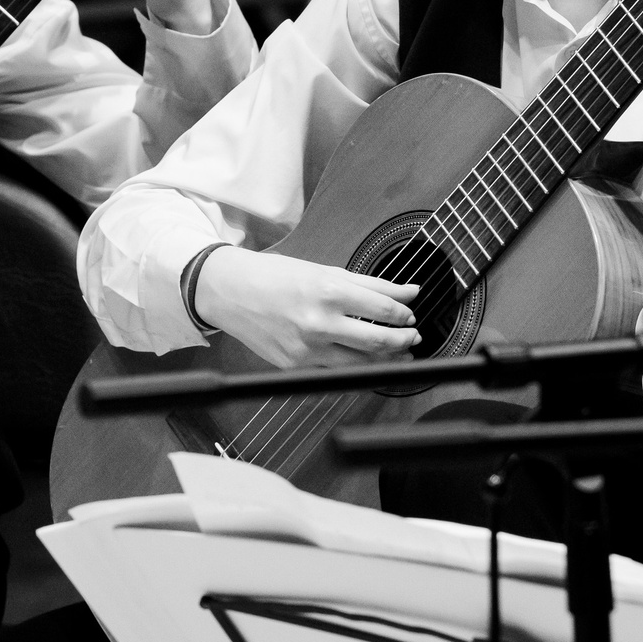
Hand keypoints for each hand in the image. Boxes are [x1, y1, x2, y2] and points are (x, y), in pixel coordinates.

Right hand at [192, 248, 419, 367]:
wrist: (229, 291)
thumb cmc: (274, 277)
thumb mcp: (325, 270)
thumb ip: (372, 284)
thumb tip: (409, 292)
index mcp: (329, 291)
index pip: (384, 310)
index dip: (405, 316)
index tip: (411, 316)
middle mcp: (319, 323)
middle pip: (379, 342)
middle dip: (404, 342)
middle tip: (413, 338)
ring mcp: (306, 349)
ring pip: (360, 364)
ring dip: (386, 361)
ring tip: (397, 353)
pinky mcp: (295, 366)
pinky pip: (334, 371)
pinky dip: (354, 366)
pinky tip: (362, 359)